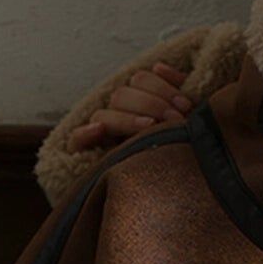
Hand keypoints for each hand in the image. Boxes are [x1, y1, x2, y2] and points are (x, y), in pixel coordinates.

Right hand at [68, 62, 193, 151]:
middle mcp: (118, 115)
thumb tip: (159, 67)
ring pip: (103, 115)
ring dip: (127, 118)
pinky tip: (100, 131)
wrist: (171, 196)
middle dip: (152, 104)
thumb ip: (176, 90)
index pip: (141, 79)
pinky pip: (76, 140)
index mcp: (139, 103)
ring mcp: (100, 135)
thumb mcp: (184, 119)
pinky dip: (86, 133)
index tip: (185, 105)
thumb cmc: (181, 150)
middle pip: (122, 94)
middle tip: (176, 119)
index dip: (162, 87)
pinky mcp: (86, 155)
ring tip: (150, 126)